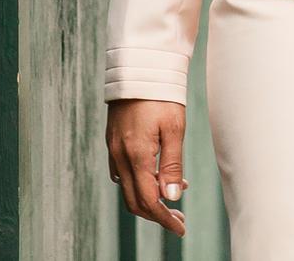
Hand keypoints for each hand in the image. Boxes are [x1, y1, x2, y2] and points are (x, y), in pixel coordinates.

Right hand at [106, 99, 188, 236]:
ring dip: (148, 197)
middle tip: (179, 218)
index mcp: (136, 156)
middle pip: (134, 200)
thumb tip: (172, 198)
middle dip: (157, 213)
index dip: (164, 218)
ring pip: (127, 187)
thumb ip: (172, 165)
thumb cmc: (161, 93)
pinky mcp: (113, 140)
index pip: (148, 201)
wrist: (139, 65)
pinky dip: (139, 181)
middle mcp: (120, 156)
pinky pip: (122, 172)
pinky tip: (156, 173)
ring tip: (174, 193)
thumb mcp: (174, 128)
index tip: (180, 228)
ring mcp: (114, 148)